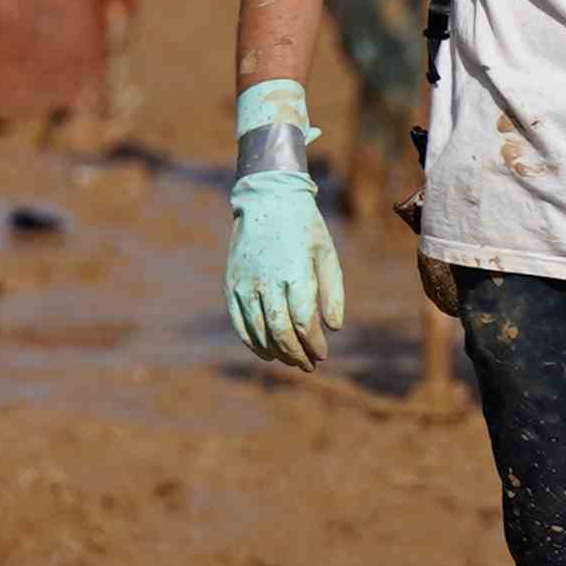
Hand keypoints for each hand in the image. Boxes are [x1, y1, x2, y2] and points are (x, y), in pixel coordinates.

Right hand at [225, 81, 344, 368]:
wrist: (268, 199)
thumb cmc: (305, 228)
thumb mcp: (327, 254)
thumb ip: (332, 292)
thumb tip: (333, 328)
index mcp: (295, 273)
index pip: (302, 322)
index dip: (312, 344)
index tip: (323, 355)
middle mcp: (267, 281)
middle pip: (279, 332)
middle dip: (296, 354)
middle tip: (309, 365)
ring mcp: (246, 283)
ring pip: (258, 330)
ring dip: (276, 352)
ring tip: (292, 360)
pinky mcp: (232, 284)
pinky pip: (239, 321)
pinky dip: (252, 341)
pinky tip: (266, 352)